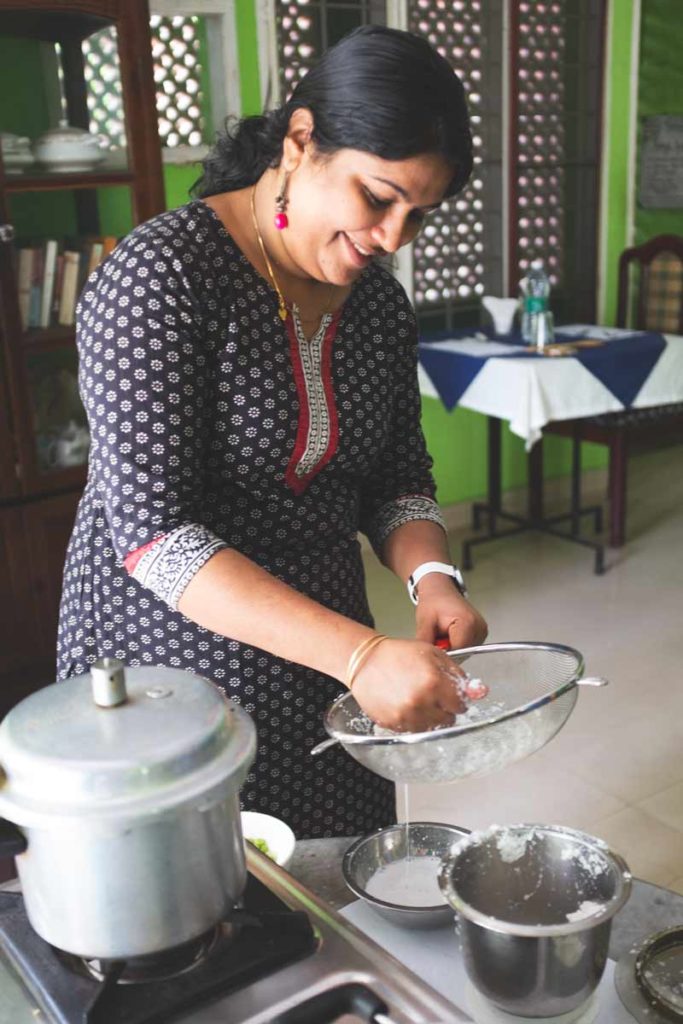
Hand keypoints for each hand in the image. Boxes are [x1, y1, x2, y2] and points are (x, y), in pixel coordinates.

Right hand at [350, 638, 467, 731]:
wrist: (365, 661)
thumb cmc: (399, 654)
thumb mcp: (434, 654)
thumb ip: (458, 674)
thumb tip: (480, 692)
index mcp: (434, 682)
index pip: (461, 705)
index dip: (456, 698)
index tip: (449, 693)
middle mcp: (421, 701)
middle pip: (449, 719)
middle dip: (445, 708)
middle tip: (432, 694)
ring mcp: (406, 715)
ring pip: (433, 728)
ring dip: (431, 717)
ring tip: (418, 699)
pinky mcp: (394, 724)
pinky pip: (415, 731)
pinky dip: (415, 722)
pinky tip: (406, 705)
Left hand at [414, 575, 487, 649]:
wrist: (440, 591)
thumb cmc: (434, 601)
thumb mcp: (425, 621)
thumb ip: (426, 642)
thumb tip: (426, 657)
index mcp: (468, 622)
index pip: (458, 651)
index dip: (443, 653)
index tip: (434, 648)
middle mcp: (479, 627)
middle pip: (463, 653)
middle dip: (447, 651)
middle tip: (436, 638)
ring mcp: (481, 631)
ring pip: (465, 652)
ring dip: (452, 648)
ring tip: (442, 634)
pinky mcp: (480, 634)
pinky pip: (467, 648)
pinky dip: (456, 645)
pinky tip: (449, 635)